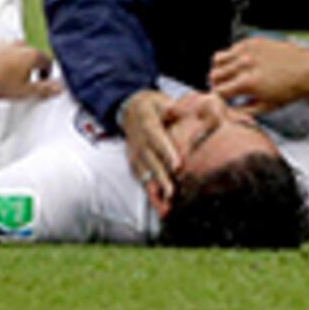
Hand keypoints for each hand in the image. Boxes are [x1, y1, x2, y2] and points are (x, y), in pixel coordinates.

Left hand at [0, 43, 57, 100]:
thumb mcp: (25, 91)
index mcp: (31, 55)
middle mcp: (18, 45)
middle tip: (21, 78)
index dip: (46, 71)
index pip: (46, 60)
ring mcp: (2, 43)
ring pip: (12, 49)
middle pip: (29, 53)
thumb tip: (58, 87)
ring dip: (12, 59)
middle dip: (27, 64)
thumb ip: (44, 88)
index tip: (41, 78)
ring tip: (5, 74)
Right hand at [118, 89, 180, 210]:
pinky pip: (141, 179)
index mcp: (148, 126)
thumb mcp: (160, 101)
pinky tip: (158, 206)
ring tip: (164, 208)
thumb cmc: (152, 105)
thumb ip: (170, 108)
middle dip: (162, 180)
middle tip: (172, 194)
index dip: (168, 153)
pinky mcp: (134, 162)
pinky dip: (149, 193)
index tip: (178, 166)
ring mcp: (136, 154)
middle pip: (152, 163)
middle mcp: (140, 143)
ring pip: (145, 175)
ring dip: (154, 192)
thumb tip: (179, 110)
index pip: (158, 141)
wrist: (129, 108)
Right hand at [208, 37, 308, 112]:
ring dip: (221, 69)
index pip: (218, 91)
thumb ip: (243, 111)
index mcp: (247, 83)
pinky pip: (233, 47)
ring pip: (218, 58)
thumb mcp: (266, 107)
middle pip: (214, 74)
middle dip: (218, 84)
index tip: (222, 99)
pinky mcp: (255, 41)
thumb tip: (229, 111)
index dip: (219, 98)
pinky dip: (233, 56)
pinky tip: (242, 64)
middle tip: (226, 88)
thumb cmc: (292, 89)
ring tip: (230, 75)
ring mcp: (249, 50)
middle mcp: (245, 64)